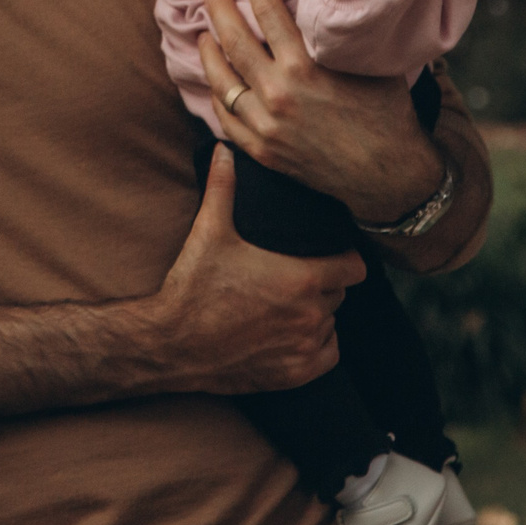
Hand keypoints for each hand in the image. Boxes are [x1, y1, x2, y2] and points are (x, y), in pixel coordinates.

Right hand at [141, 145, 364, 393]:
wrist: (171, 343)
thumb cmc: (193, 287)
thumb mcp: (209, 232)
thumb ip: (222, 187)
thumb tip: (223, 150)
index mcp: (301, 277)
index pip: (354, 267)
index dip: (343, 259)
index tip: (328, 256)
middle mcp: (311, 314)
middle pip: (338, 294)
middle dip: (322, 285)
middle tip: (293, 278)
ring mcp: (304, 347)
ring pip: (330, 325)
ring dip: (316, 316)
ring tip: (286, 306)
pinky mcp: (295, 374)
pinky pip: (327, 356)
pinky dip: (314, 346)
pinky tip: (290, 334)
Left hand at [199, 0, 444, 221]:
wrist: (388, 175)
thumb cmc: (385, 114)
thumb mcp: (368, 64)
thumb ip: (339, 35)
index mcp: (303, 68)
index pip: (267, 15)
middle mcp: (277, 95)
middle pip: (234, 42)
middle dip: (219, 10)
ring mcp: (264, 126)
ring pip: (221, 82)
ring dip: (208, 53)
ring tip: (204, 34)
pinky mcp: (261, 151)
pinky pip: (225, 119)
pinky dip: (217, 97)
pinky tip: (217, 83)